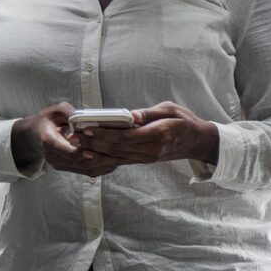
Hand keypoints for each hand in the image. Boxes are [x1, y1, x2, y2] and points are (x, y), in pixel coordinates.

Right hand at [11, 102, 122, 176]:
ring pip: (86, 169)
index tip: (97, 149)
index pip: (68, 151)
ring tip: (122, 157)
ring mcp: (60, 164)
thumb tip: (85, 117)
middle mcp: (53, 156)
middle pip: (80, 162)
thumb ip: (69, 113)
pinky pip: (86, 171)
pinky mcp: (68, 168)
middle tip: (120, 153)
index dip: (83, 152)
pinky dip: (102, 167)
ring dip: (104, 165)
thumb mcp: (56, 111)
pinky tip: (115, 161)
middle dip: (101, 159)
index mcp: (49, 140)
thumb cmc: (49, 119)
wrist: (35, 135)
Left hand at [73, 101, 218, 165]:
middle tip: (73, 136)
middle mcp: (150, 150)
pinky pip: (120, 161)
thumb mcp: (171, 110)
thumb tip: (130, 115)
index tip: (87, 127)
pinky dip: (104, 158)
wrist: (197, 142)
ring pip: (115, 156)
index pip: (125, 136)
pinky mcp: (143, 160)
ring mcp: (146, 158)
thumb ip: (149, 113)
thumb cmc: (184, 122)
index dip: (104, 133)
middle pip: (116, 148)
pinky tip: (90, 153)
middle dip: (93, 142)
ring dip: (94, 151)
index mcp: (158, 135)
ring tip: (76, 144)